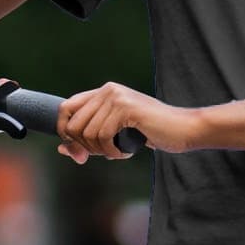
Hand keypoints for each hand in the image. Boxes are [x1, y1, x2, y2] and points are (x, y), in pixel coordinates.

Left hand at [56, 82, 202, 162]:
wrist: (182, 129)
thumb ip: (89, 139)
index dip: (64, 133)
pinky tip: (126, 151)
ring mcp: (116, 97)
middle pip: (72, 125)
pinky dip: (113, 152)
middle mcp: (107, 90)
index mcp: (103, 92)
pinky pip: (103, 137)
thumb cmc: (151, 133)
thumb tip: (61, 149)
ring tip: (120, 151)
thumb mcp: (114, 136)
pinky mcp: (126, 108)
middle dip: (83, 148)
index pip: (65, 108)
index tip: (77, 153)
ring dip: (102, 151)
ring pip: (88, 134)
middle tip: (104, 154)